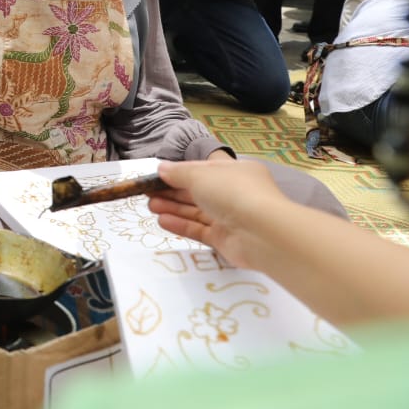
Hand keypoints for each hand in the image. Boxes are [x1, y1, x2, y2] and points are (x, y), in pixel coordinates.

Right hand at [147, 158, 288, 268]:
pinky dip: (181, 225)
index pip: (202, 170)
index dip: (178, 173)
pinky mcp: (225, 239)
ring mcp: (230, 217)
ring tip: (150, 206)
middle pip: (197, 192)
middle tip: (147, 193)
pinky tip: (162, 221)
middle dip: (172, 192)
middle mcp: (234, 193)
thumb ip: (178, 172)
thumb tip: (162, 169)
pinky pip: (199, 230)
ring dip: (173, 208)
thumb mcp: (200, 174)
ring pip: (196, 211)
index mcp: (234, 172)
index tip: (156, 176)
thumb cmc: (232, 192)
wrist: (261, 232)